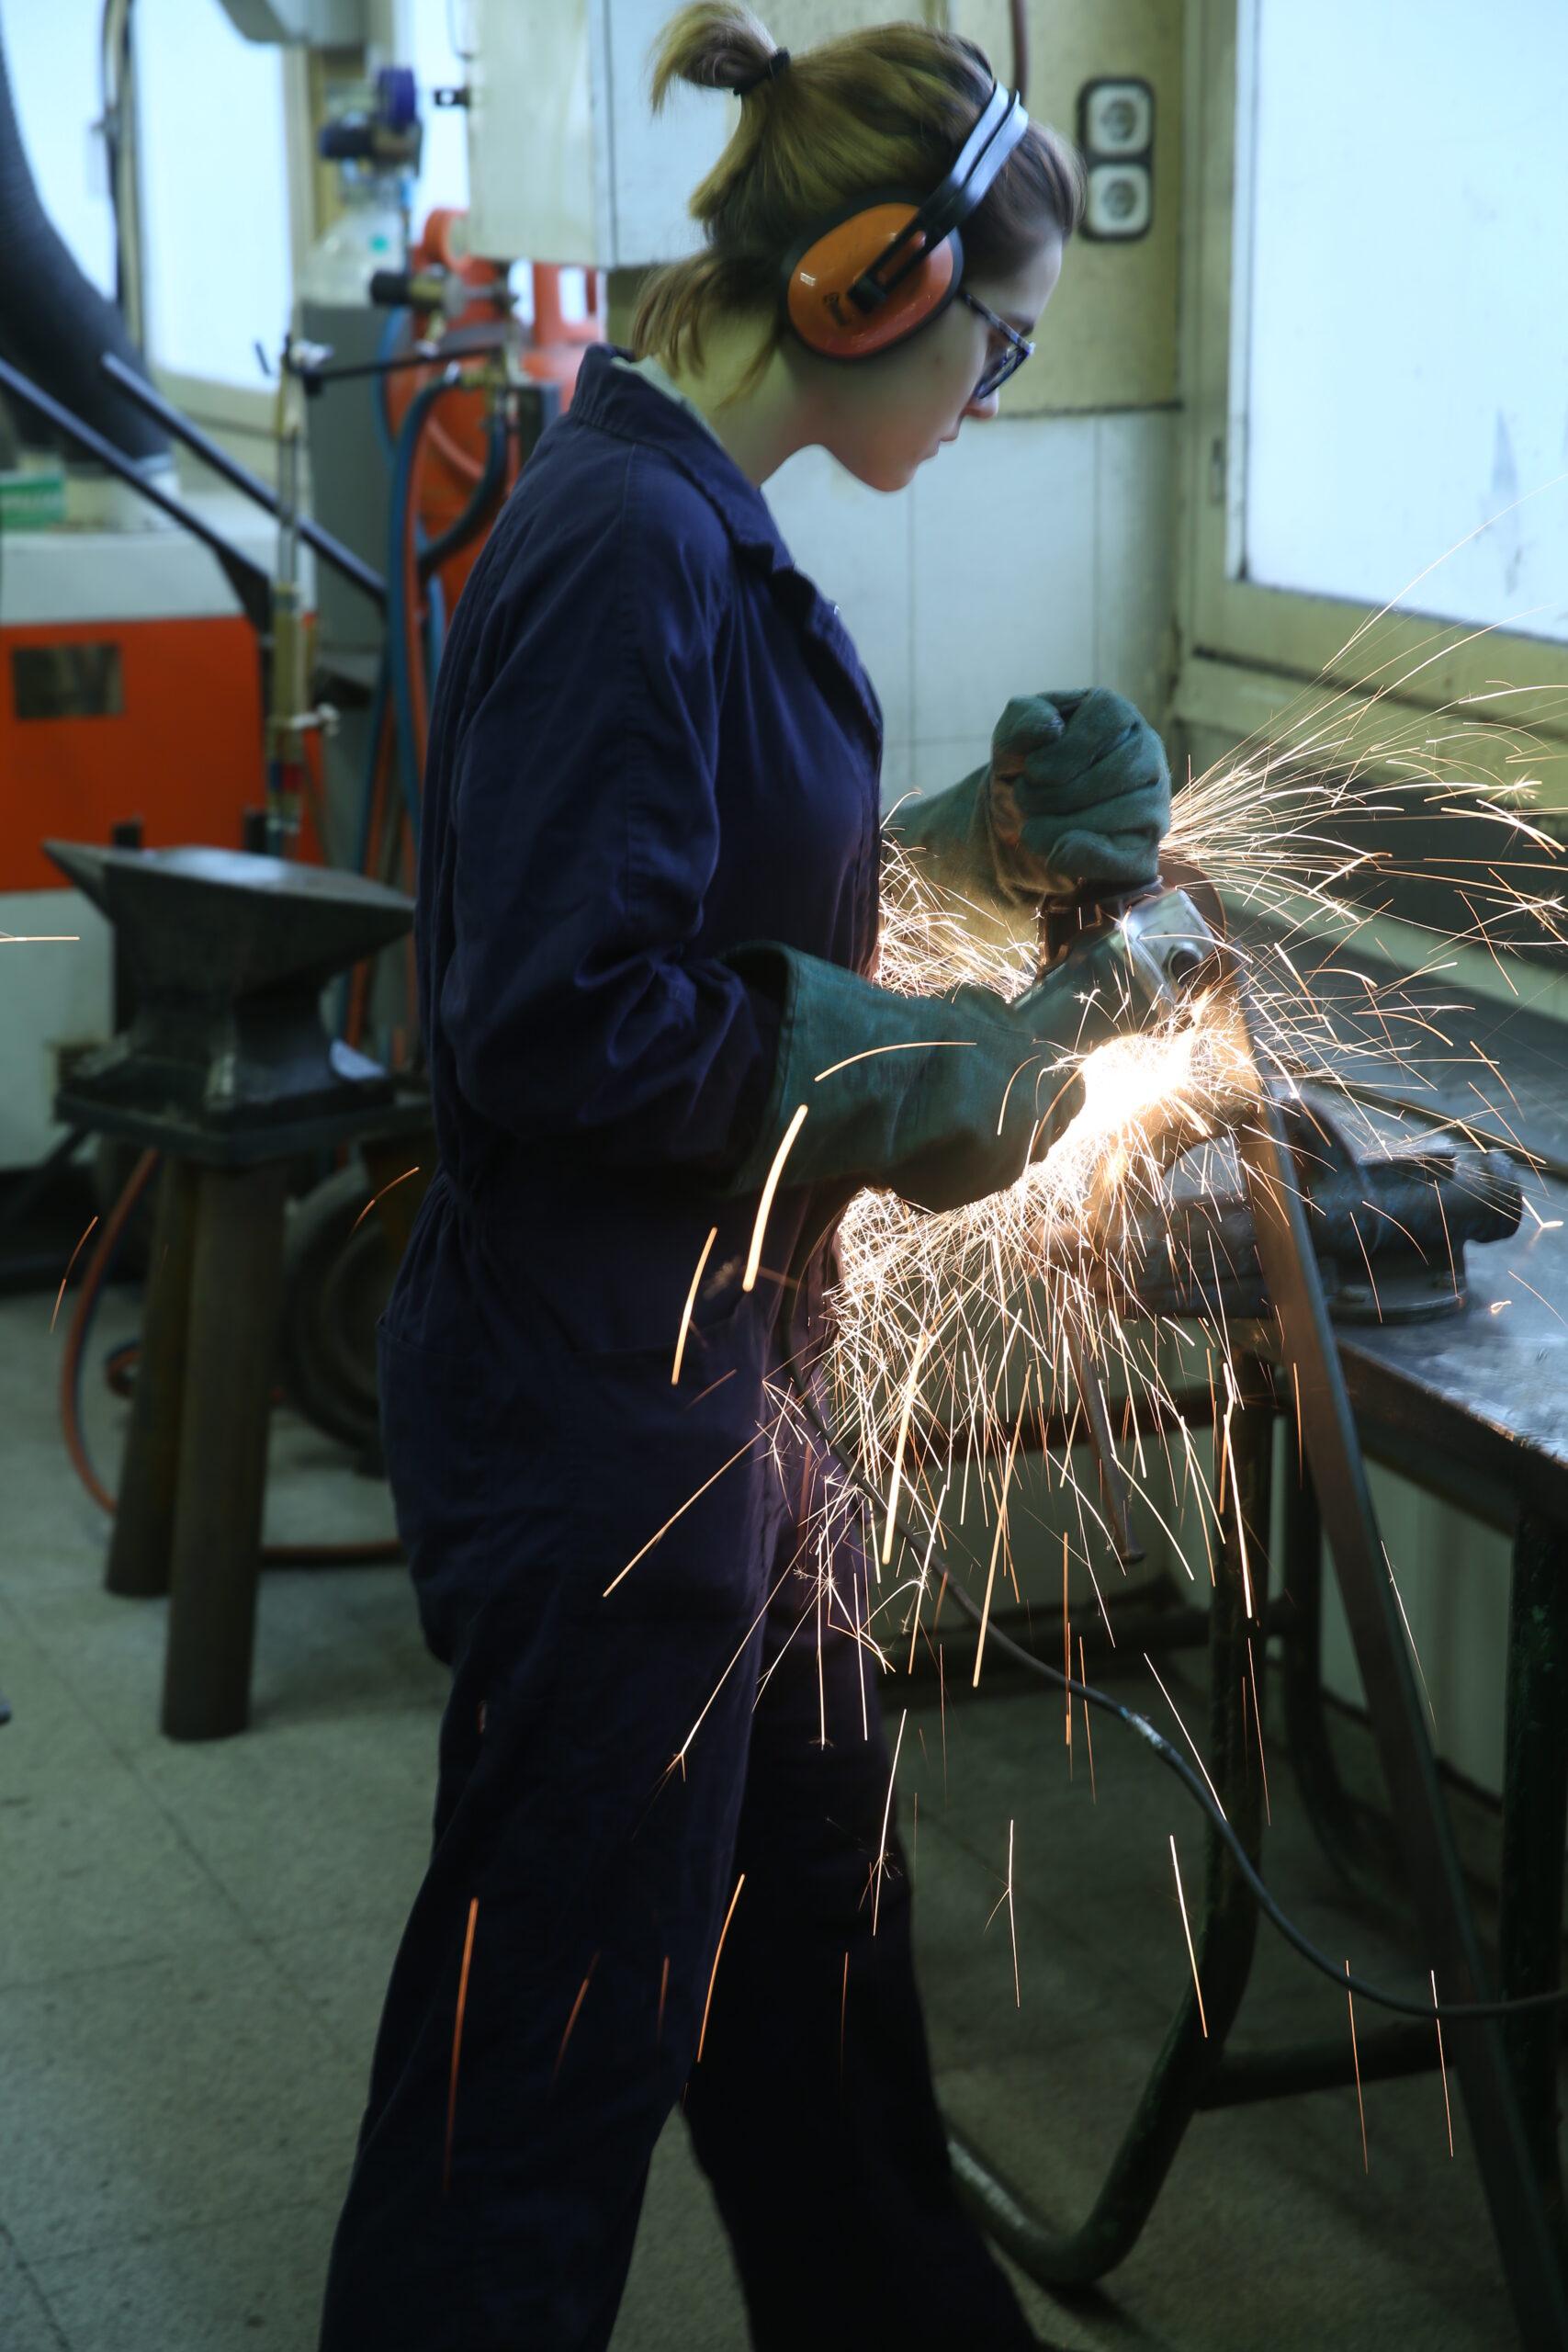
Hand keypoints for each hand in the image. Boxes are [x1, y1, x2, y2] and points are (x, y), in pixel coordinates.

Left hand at [987, 688, 1171, 897]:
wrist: (1020, 820)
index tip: (1032, 770)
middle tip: (1025, 800)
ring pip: (1131, 812)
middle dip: (1060, 793)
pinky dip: (1089, 859)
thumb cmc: (1024, 769)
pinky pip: (1132, 859)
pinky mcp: (1145, 849)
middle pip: (1121, 770)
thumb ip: (1023, 722)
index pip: (1109, 721)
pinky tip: (1055, 854)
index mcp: (1116, 715)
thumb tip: (1050, 729)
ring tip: (1031, 828)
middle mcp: (1147, 754)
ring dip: (1068, 826)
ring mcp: (1154, 803)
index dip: (1065, 751)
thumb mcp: (1012, 737)